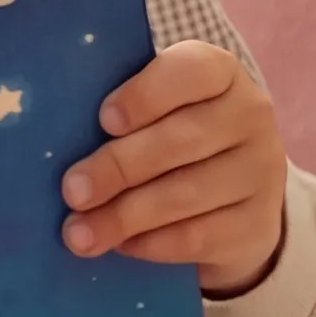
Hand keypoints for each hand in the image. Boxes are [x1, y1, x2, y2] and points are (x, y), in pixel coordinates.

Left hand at [61, 42, 289, 298]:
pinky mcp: (256, 225)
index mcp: (221, 75)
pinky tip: (120, 246)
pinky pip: (197, 236)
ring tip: (79, 233)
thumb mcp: (158, 115)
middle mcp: (250, 117)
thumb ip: (121, 117)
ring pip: (186, 194)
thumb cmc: (174, 143)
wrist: (237, 203)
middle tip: (72, 191)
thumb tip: (55, 144)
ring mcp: (261, 172)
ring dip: (124, 215)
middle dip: (119, 167)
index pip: (193, 70)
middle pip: (182, 139)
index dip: (147, 94)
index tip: (104, 120)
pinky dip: (151, 244)